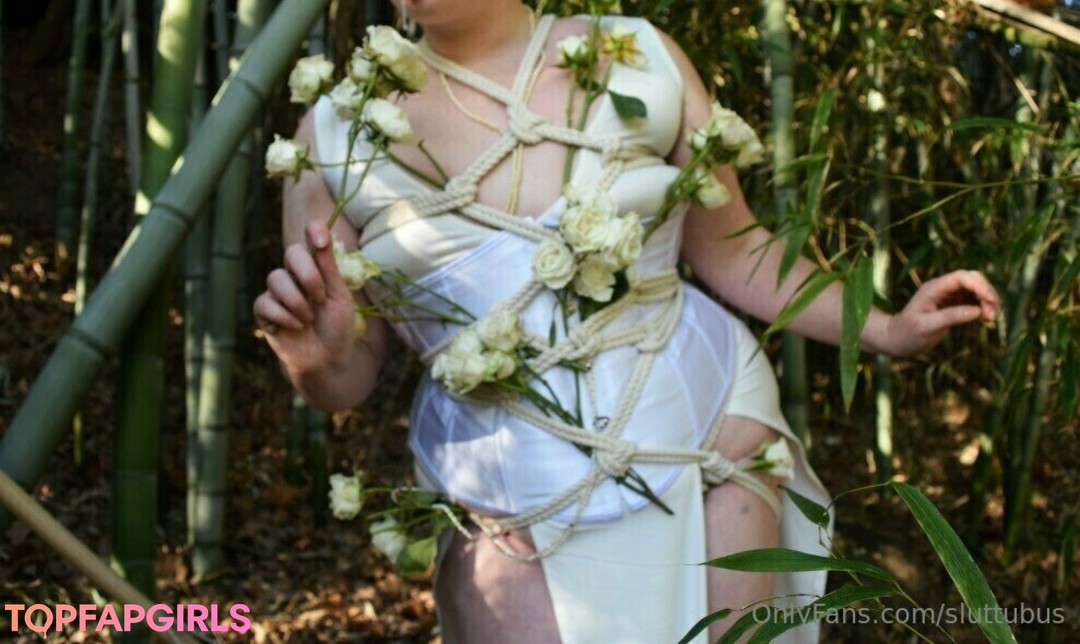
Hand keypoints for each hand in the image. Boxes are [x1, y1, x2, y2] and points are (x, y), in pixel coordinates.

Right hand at [253, 221, 358, 376]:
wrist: (328, 360)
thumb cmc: (337, 327)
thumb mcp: (339, 297)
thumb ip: (329, 268)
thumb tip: (323, 236)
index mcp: (315, 270)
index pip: (309, 239)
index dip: (314, 231)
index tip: (321, 241)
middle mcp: (293, 277)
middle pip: (291, 253)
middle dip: (309, 275)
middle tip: (321, 298)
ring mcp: (277, 294)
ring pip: (276, 278)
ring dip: (297, 302)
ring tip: (309, 319)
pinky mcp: (264, 313)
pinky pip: (265, 303)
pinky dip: (285, 316)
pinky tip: (297, 328)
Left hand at [883, 270, 999, 356]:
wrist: (896, 340)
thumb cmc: (906, 334)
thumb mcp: (926, 327)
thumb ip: (950, 317)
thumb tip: (977, 311)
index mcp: (933, 288)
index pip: (961, 277)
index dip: (980, 285)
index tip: (991, 301)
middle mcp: (942, 288)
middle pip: (973, 279)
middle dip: (987, 293)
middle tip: (993, 314)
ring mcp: (948, 296)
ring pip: (976, 289)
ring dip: (987, 301)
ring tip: (990, 319)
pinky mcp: (953, 305)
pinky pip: (974, 300)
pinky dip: (983, 307)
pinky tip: (986, 319)